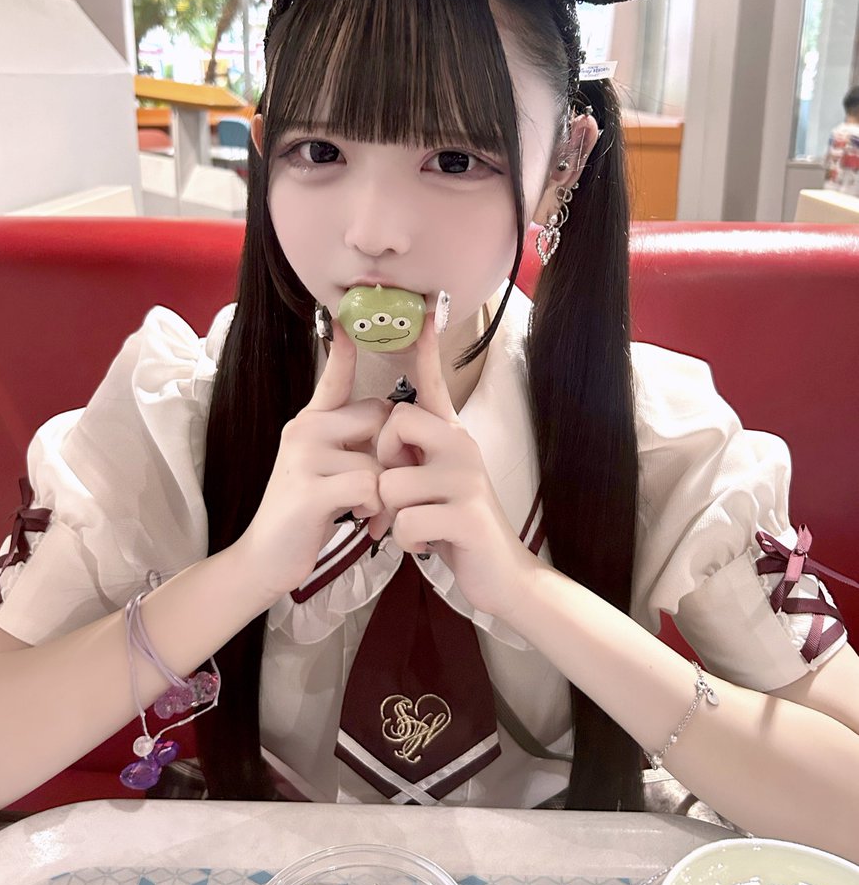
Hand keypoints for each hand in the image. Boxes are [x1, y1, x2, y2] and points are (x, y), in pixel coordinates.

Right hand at [238, 321, 390, 603]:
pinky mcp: (308, 489)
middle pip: (379, 416)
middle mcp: (305, 429)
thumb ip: (348, 441)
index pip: (333, 375)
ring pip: (377, 459)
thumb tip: (388, 423)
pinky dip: (372, 509)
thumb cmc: (305, 514)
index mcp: (310, 421)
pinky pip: (367, 486)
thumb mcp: (324, 467)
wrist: (265, 558)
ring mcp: (303, 457)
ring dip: (383, 492)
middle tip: (380, 489)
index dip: (344, 347)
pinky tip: (356, 520)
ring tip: (366, 513)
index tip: (346, 316)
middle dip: (391, 453)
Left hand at [374, 312, 539, 619]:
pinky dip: (406, 543)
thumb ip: (414, 455)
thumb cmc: (456, 526)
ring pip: (392, 485)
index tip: (426, 308)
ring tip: (414, 530)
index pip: (434, 382)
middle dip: (381, 466)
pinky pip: (406, 522)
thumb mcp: (435, 481)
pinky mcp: (466, 516)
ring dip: (391, 519)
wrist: (502, 575)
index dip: (428, 347)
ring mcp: (467, 479)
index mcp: (452, 434)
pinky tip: (427, 547)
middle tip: (394, 498)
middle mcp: (462, 446)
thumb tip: (383, 433)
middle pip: (394, 424)